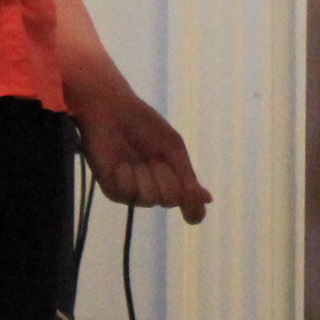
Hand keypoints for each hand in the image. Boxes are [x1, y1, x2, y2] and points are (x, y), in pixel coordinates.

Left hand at [65, 62, 210, 223]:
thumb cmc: (145, 125)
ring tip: (136, 159)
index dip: (193, 207)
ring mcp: (133, 192)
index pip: (189, 208)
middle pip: (170, 200)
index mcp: (173, 180)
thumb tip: (208, 200)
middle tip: (155, 157)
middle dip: (166, 176)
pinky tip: (121, 164)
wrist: (111, 111)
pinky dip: (126, 177)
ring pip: (150, 199)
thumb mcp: (173, 147)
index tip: (192, 196)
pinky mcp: (113, 191)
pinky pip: (128, 193)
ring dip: (146, 175)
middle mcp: (155, 190)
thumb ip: (187, 176)